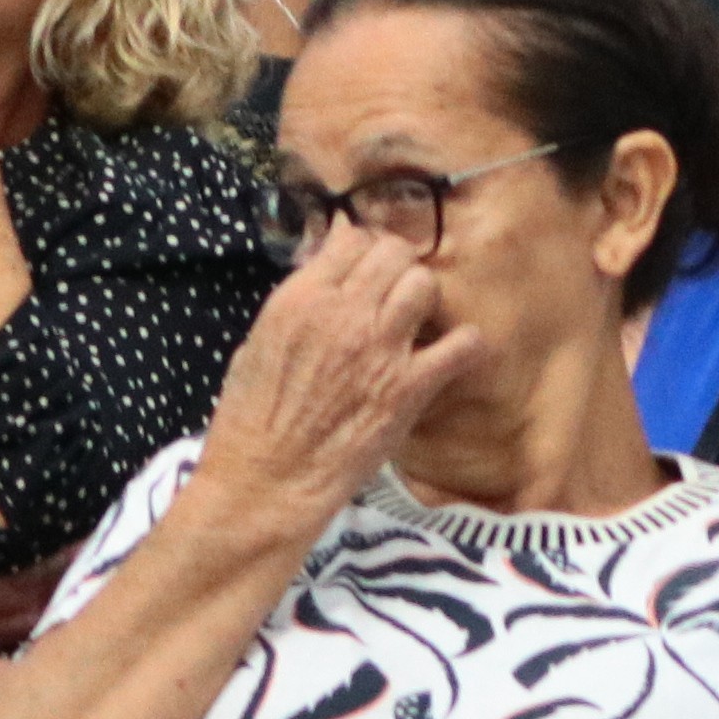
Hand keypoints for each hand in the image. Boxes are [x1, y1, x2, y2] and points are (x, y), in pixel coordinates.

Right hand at [189, 232, 484, 541]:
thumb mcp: (258, 343)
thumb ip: (297, 303)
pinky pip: (461, 345)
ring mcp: (380, 348)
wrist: (267, 479)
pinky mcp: (409, 387)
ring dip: (424, 299)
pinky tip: (454, 353)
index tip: (367, 266)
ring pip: (425, 284)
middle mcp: (344, 313)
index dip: (364, 249)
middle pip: (394, 253)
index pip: (352, 239)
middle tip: (393, 293)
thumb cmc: (252, 417)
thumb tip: (323, 270)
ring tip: (416, 321)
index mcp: (301, 300)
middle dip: (397, 267)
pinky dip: (466, 345)